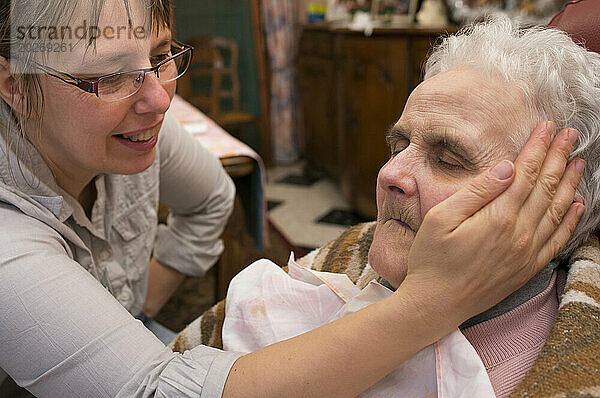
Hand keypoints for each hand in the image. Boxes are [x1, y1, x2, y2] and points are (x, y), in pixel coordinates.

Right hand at [402, 121, 584, 325]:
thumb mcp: (441, 219)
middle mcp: (520, 233)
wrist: (436, 304)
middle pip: (546, 186)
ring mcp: (527, 252)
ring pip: (557, 210)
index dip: (538, 147)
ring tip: (579, 161)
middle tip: (570, 134)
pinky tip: (576, 205)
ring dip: (570, 183)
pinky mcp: (528, 268)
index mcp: (498, 217)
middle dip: (560, 156)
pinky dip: (570, 220)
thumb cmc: (431, 259)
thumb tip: (506, 167)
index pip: (526, 173)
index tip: (548, 127)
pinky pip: (558, 240)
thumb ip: (476, 192)